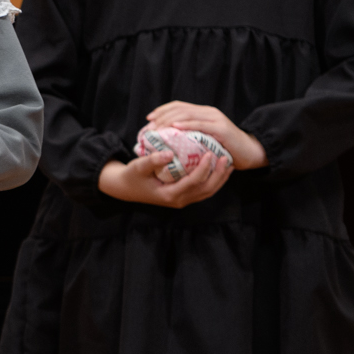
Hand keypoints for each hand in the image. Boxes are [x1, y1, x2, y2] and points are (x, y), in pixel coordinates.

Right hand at [99, 149, 232, 207]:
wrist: (125, 188)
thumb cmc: (131, 176)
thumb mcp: (138, 167)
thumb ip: (153, 161)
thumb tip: (169, 152)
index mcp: (170, 194)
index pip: (194, 182)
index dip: (204, 168)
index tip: (210, 153)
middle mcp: (179, 200)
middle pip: (206, 189)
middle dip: (219, 174)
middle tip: (226, 158)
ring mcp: (182, 200)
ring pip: (208, 191)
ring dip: (220, 178)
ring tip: (228, 163)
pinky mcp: (184, 197)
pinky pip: (203, 190)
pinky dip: (214, 180)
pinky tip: (218, 169)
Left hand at [144, 101, 264, 168]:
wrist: (249, 153)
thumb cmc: (224, 149)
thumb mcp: (203, 139)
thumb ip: (189, 135)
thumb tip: (166, 140)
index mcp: (203, 113)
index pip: (178, 106)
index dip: (162, 110)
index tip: (149, 118)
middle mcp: (208, 112)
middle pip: (180, 109)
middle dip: (162, 116)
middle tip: (149, 126)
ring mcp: (216, 119)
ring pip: (188, 115)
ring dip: (170, 121)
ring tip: (157, 128)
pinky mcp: (221, 128)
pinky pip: (201, 125)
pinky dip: (187, 125)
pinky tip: (175, 128)